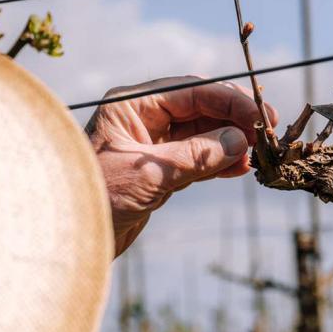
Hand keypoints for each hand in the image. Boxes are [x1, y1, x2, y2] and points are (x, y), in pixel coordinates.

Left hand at [86, 76, 277, 256]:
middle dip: (235, 119)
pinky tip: (242, 168)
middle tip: (267, 132)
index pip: (192, 91)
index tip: (260, 116)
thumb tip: (241, 142)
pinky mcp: (158, 171)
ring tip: (260, 153)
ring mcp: (151, 145)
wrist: (65, 240)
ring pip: (202, 133)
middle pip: (200, 108)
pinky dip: (220, 162)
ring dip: (232, 142)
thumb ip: (197, 156)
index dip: (230, 101)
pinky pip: (197, 158)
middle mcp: (142, 118)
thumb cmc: (93, 199)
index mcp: (132, 105)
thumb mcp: (149, 175)